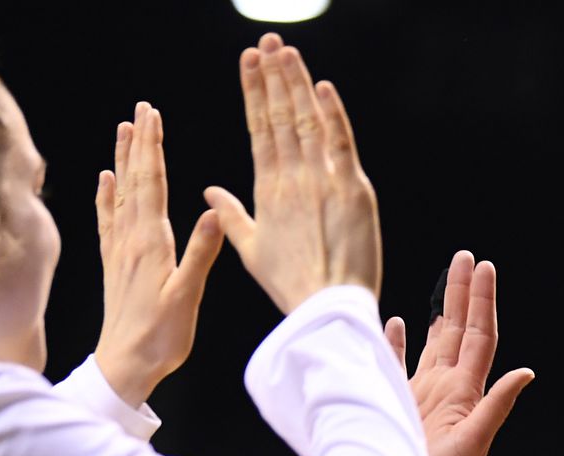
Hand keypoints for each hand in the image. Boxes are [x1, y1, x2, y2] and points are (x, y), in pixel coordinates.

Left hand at [94, 102, 224, 406]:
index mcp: (151, 243)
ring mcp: (119, 251)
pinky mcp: (114, 265)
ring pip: (120, 195)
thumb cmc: (160, 337)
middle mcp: (131, 240)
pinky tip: (105, 181)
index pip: (153, 184)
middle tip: (141, 110)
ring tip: (123, 131)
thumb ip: (200, 253)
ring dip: (123, 161)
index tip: (154, 115)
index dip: (153, 147)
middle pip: (135, 181)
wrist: (124, 366)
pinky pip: (108, 221)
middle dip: (140, 143)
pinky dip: (106, 196)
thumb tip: (213, 213)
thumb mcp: (188, 296)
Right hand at [204, 33, 380, 312]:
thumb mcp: (251, 249)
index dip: (253, 92)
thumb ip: (231, 214)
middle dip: (273, 76)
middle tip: (268, 41)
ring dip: (297, 84)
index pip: (258, 129)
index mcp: (268, 190)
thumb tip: (209, 190)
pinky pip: (341, 144)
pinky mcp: (354, 191)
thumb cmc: (291, 283)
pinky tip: (322, 87)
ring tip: (287, 51)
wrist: (326, 307)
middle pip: (280, 117)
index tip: (249, 61)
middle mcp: (292, 179)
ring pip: (307, 122)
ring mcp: (323, 182)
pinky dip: (333, 115)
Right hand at [385, 251, 532, 455]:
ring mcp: (421, 395)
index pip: (478, 336)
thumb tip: (527, 372)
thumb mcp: (474, 442)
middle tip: (465, 256)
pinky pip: (395, 364)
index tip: (485, 267)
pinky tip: (396, 320)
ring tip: (441, 280)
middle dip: (461, 293)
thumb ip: (496, 405)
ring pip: (430, 342)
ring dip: (435, 311)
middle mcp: (445, 387)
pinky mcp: (396, 404)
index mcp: (465, 391)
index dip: (481, 301)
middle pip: (456, 330)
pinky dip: (395, 342)